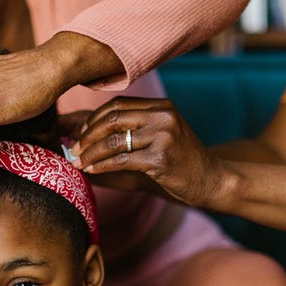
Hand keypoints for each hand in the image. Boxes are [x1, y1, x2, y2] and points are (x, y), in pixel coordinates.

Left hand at [70, 97, 228, 207]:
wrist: (211, 180)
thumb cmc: (180, 162)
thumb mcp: (158, 137)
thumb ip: (129, 131)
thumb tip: (84, 134)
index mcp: (161, 107)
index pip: (117, 105)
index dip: (94, 119)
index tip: (80, 135)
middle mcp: (163, 116)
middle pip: (113, 118)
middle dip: (88, 136)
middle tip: (74, 150)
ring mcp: (163, 135)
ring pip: (114, 139)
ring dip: (91, 152)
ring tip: (78, 162)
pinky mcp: (161, 158)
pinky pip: (122, 160)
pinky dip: (103, 165)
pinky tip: (92, 170)